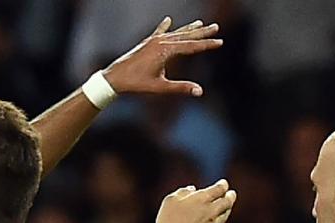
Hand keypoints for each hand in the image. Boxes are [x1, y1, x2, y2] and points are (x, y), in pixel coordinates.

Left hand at [102, 17, 222, 97]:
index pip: (192, 46)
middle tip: (216, 27)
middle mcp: (160, 42)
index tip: (221, 42)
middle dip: (202, 33)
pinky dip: (164, 26)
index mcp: (166, 51)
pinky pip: (158, 32)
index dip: (207, 45)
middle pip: (186, 36)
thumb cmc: (136, 84)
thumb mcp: (160, 88)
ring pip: (175, 33)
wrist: (114, 78)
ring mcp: (152, 41)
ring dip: (188, 29)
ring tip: (200, 23)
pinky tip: (168, 20)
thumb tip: (200, 91)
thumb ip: (181, 88)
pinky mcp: (145, 43)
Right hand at [155, 180, 236, 222]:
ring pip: (225, 216)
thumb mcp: (171, 201)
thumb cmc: (169, 221)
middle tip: (232, 194)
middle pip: (227, 202)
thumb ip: (182, 192)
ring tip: (226, 209)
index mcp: (203, 199)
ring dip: (226, 211)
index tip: (223, 184)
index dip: (222, 185)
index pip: (219, 189)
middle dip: (230, 197)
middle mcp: (211, 211)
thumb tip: (191, 189)